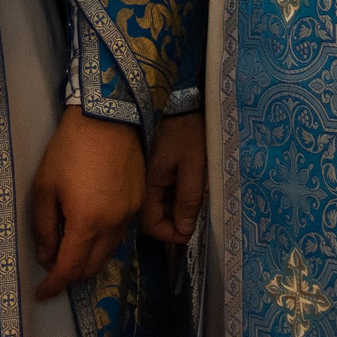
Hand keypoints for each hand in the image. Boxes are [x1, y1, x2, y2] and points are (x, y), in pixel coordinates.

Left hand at [30, 108, 143, 298]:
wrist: (108, 117)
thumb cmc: (69, 149)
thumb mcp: (44, 187)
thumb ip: (44, 227)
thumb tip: (47, 256)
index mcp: (88, 223)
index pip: (70, 268)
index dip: (55, 285)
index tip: (42, 294)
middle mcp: (113, 225)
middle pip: (93, 267)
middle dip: (72, 276)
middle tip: (53, 272)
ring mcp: (129, 214)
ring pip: (109, 253)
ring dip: (89, 260)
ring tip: (69, 252)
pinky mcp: (138, 201)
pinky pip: (119, 234)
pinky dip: (103, 243)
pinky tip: (90, 231)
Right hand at [140, 112, 205, 245]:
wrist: (179, 101)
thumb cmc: (187, 131)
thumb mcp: (193, 165)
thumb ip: (188, 199)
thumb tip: (184, 231)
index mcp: (148, 183)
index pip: (150, 225)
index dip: (169, 234)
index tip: (188, 232)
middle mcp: (141, 183)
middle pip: (151, 218)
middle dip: (172, 224)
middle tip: (194, 219)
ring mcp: (146, 177)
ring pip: (156, 207)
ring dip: (173, 212)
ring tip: (193, 205)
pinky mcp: (152, 170)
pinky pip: (158, 193)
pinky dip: (172, 198)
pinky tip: (186, 191)